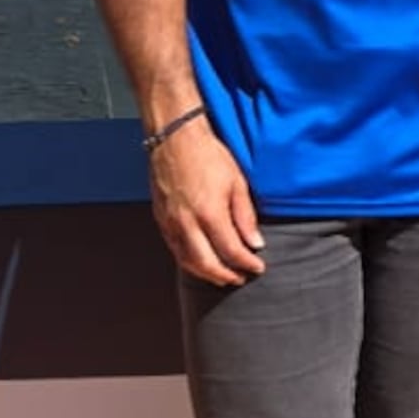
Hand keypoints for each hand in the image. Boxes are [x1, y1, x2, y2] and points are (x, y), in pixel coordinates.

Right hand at [147, 118, 265, 287]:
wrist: (175, 138)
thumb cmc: (208, 155)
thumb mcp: (237, 183)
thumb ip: (245, 216)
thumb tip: (255, 243)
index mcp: (209, 213)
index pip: (231, 251)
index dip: (247, 264)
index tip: (258, 267)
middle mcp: (187, 223)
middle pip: (207, 264)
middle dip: (226, 276)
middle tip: (240, 279)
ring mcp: (170, 222)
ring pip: (187, 261)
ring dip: (206, 273)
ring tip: (222, 276)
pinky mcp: (160, 219)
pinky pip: (174, 248)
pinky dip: (189, 261)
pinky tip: (200, 261)